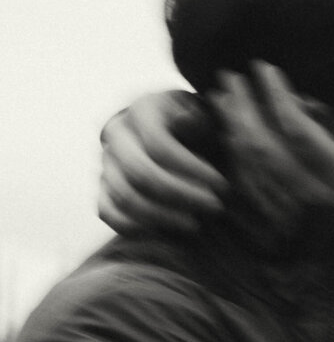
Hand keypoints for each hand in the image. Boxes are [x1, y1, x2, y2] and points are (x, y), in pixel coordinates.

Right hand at [99, 91, 226, 234]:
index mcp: (142, 109)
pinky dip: (135, 227)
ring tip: (196, 223)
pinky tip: (167, 232)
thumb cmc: (203, 128)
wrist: (184, 136)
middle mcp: (117, 134)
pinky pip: (109, 213)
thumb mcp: (207, 116)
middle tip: (214, 207)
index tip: (221, 185)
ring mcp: (106, 162)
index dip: (192, 169)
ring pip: (125, 196)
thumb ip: (198, 120)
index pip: (159, 145)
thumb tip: (184, 119)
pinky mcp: (104, 188)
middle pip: (141, 173)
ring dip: (163, 216)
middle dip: (182, 195)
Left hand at [209, 62, 333, 266]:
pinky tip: (233, 142)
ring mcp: (299, 219)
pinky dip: (237, 163)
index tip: (265, 69)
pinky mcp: (292, 232)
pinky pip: (254, 194)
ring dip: (233, 132)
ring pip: (252, 171)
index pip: (300, 134)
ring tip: (224, 101)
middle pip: (264, 149)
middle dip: (243, 108)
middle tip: (231, 77)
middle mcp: (316, 201)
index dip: (277, 98)